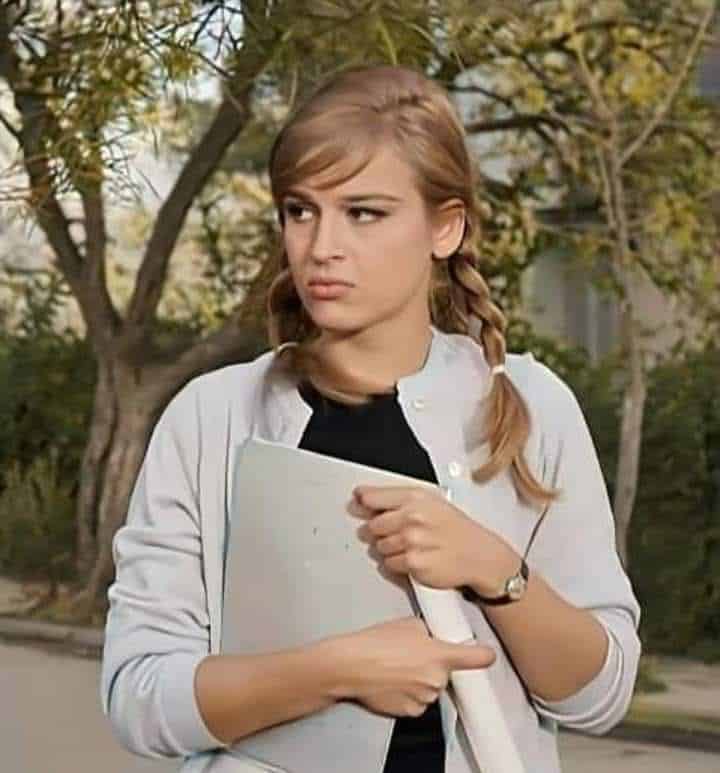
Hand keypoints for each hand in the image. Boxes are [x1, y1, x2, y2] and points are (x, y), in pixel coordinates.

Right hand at [330, 616, 494, 716]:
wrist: (350, 665)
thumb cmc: (376, 642)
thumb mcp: (409, 623)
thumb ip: (429, 632)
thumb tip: (432, 638)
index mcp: (441, 655)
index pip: (476, 658)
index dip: (483, 655)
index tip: (488, 655)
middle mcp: (437, 679)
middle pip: (446, 672)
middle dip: (433, 664)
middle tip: (411, 654)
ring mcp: (425, 698)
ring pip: (431, 687)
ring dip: (421, 679)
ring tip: (396, 667)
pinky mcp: (411, 712)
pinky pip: (418, 701)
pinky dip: (409, 693)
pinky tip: (393, 682)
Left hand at [352, 485, 518, 594]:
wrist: (480, 555)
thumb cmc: (456, 530)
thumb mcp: (432, 503)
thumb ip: (397, 500)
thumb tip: (364, 498)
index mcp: (416, 498)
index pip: (373, 497)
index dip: (363, 502)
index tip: (358, 503)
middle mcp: (413, 517)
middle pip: (373, 526)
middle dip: (380, 531)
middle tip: (399, 533)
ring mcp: (412, 541)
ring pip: (380, 547)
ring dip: (390, 549)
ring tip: (412, 546)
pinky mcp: (413, 563)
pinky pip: (389, 564)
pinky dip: (398, 564)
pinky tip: (415, 558)